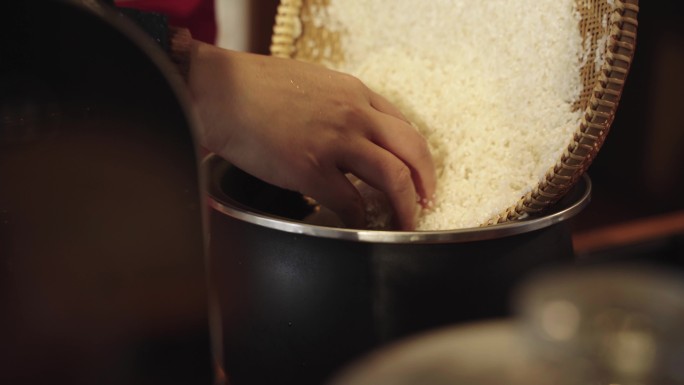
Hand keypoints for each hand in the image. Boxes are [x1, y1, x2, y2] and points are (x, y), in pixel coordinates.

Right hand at [187, 41, 435, 229]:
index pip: (404, 127)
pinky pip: (350, 202)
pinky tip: (357, 223)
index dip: (419, 157)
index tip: (421, 176)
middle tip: (427, 203)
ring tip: (405, 223)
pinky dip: (359, 218)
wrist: (220, 91)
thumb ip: (342, 105)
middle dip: (426, 183)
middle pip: (411, 151)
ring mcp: (334, 142)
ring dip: (405, 206)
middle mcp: (353, 115)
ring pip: (392, 178)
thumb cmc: (257, 87)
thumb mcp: (315, 82)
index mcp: (355, 94)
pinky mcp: (309, 169)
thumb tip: (356, 133)